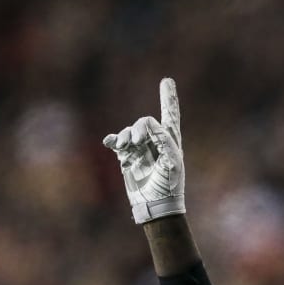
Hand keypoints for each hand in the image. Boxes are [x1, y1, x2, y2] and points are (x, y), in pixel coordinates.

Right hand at [103, 78, 185, 223]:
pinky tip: (110, 143)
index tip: (167, 80)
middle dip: (139, 128)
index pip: (170, 114)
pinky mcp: (127, 157)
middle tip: (136, 141)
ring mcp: (140, 149)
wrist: (155, 204)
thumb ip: (164, 141)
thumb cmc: (170, 185)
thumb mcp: (173, 162)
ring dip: (125, 137)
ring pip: (129, 132)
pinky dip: (113, 140)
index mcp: (171, 141)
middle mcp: (155, 142)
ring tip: (125, 147)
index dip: (168, 97)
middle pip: (144, 123)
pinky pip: (117, 142)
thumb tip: (150, 124)